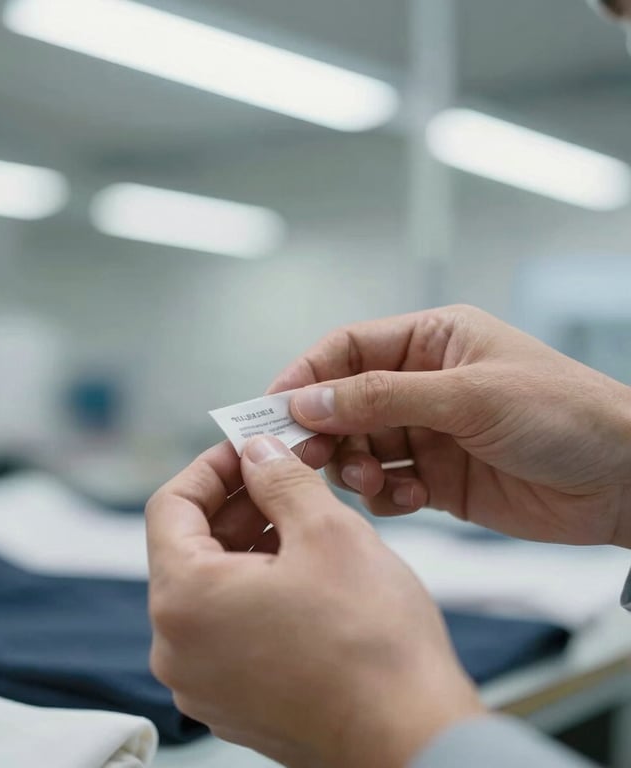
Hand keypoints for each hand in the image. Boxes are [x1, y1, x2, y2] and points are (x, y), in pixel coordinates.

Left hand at [146, 436, 482, 767]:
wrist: (413, 742)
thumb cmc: (373, 644)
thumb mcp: (327, 531)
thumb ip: (280, 477)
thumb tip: (257, 452)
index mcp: (184, 600)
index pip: (170, 505)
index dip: (211, 466)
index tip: (247, 448)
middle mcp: (177, 648)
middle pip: (190, 545)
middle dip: (238, 502)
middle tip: (284, 474)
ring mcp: (203, 681)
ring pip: (212, 585)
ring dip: (250, 542)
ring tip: (302, 519)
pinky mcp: (233, 700)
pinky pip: (227, 624)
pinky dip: (255, 587)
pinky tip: (302, 571)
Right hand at [268, 305, 630, 547]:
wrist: (626, 481)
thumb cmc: (563, 415)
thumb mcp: (468, 396)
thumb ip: (383, 397)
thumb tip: (309, 399)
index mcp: (432, 341)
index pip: (348, 349)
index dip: (306, 375)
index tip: (273, 408)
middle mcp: (424, 383)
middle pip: (345, 401)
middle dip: (326, 430)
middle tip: (307, 458)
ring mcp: (429, 432)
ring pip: (360, 446)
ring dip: (355, 465)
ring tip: (372, 480)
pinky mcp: (438, 477)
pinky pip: (387, 483)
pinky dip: (384, 494)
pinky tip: (408, 499)